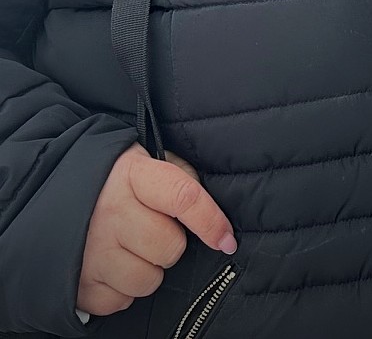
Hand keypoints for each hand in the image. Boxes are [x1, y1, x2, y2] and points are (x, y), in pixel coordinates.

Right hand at [76, 145, 236, 316]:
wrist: (51, 196)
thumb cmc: (114, 181)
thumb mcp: (146, 163)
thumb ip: (180, 180)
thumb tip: (211, 214)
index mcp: (132, 175)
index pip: (184, 198)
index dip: (211, 222)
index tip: (227, 240)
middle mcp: (108, 213)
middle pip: (169, 248)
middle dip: (171, 245)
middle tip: (154, 231)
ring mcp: (89, 251)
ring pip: (148, 280)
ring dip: (148, 270)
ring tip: (131, 250)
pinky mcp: (76, 283)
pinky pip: (120, 301)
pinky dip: (123, 290)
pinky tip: (113, 267)